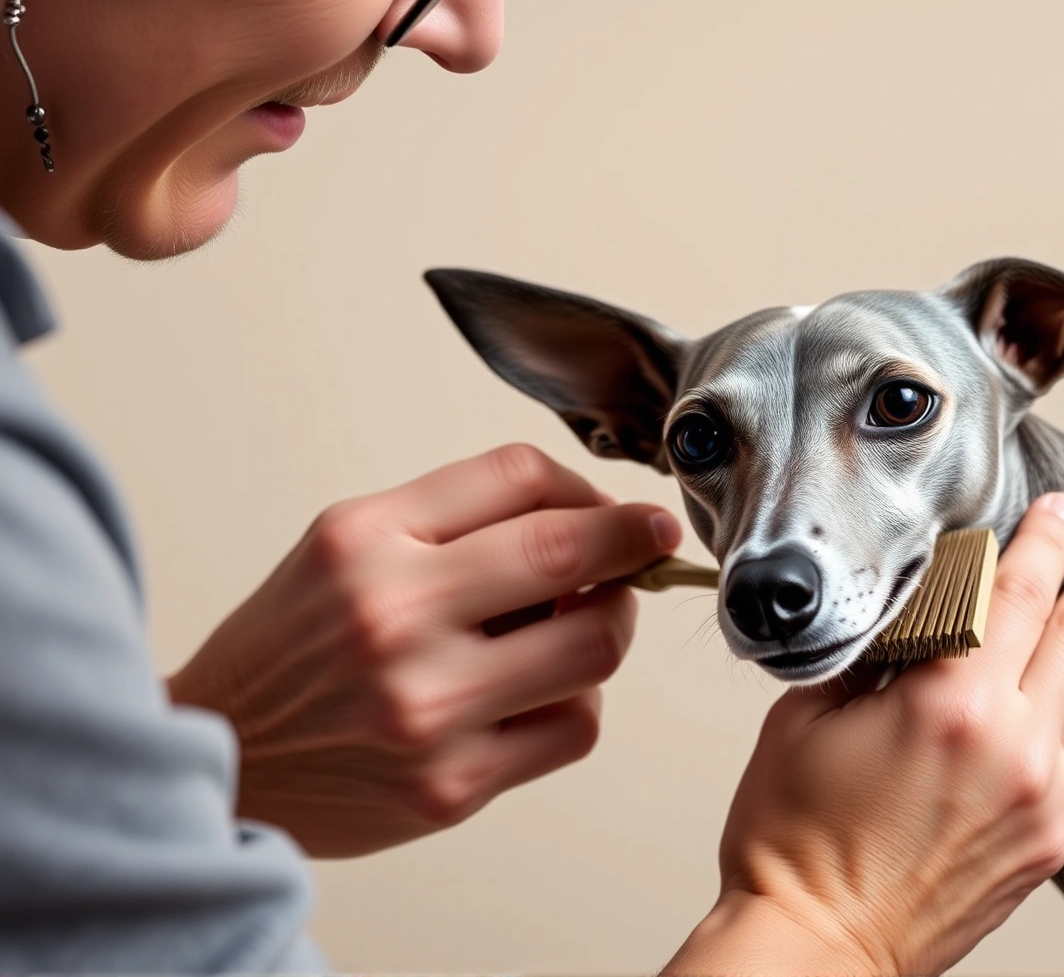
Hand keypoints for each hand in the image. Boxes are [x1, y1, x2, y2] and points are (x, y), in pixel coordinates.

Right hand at [167, 443, 680, 857]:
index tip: (621, 509)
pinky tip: (537, 695)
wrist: (217, 762)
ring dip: (607, 629)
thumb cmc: (295, 649)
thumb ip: (460, 521)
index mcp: (364, 541)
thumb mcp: (347, 548)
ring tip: (576, 627)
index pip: (519, 475)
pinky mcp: (452, 785)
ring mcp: (426, 706)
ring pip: (594, 647)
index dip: (591, 488)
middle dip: (633, 542)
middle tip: (649, 545)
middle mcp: (393, 617)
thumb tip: (596, 518)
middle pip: (571, 552)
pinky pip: (575, 728)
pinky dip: (576, 704)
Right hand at [665, 494, 1063, 975]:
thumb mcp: (806, 716)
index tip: (1060, 506)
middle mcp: (1009, 741)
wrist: (821, 947)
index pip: (1010, 593)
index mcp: (947, 701)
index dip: (1042, 541)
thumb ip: (870, 653)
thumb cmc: (795, 841)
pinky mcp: (1049, 836)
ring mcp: (1039, 792)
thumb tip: (915, 610)